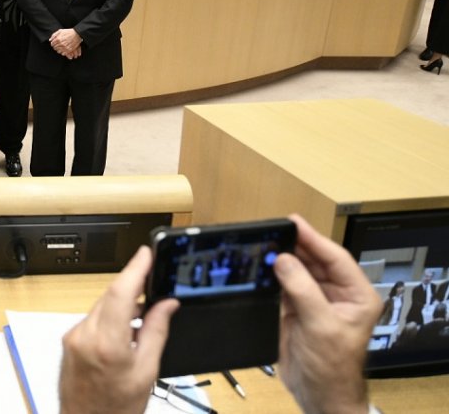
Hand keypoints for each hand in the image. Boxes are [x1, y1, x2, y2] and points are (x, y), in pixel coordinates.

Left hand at [50, 28, 82, 58]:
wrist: (77, 34)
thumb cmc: (68, 32)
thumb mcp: (60, 31)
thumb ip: (54, 35)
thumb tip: (50, 40)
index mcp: (58, 39)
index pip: (52, 44)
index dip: (53, 44)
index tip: (54, 43)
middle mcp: (61, 44)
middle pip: (55, 48)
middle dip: (55, 46)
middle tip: (58, 45)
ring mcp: (65, 47)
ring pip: (58, 51)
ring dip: (58, 49)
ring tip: (61, 47)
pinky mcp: (69, 50)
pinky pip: (63, 53)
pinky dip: (62, 52)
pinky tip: (63, 49)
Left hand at [59, 246, 178, 413]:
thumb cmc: (117, 408)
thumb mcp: (147, 371)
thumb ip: (157, 332)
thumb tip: (167, 304)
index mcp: (108, 344)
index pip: (120, 293)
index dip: (134, 268)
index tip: (146, 253)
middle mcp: (84, 336)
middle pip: (110, 297)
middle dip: (132, 289)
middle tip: (154, 288)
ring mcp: (73, 337)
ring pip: (101, 307)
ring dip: (121, 306)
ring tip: (141, 321)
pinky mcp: (68, 341)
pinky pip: (92, 319)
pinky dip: (109, 319)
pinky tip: (122, 333)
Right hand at [274, 214, 380, 413]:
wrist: (318, 395)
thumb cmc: (333, 367)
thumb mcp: (321, 325)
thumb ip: (302, 289)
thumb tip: (283, 259)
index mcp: (357, 295)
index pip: (336, 258)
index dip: (314, 239)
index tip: (294, 222)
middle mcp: (338, 295)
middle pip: (314, 261)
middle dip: (294, 247)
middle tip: (272, 230)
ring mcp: (315, 302)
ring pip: (297, 271)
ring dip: (281, 260)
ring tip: (263, 244)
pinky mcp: (296, 310)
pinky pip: (283, 286)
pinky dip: (271, 276)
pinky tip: (260, 267)